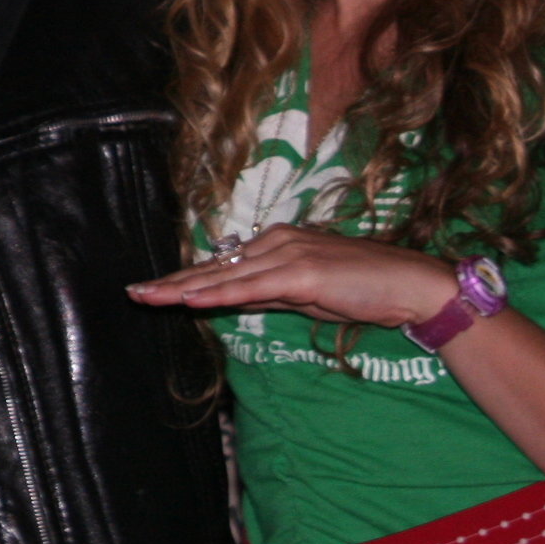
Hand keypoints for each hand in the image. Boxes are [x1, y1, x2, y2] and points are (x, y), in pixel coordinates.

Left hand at [128, 223, 459, 329]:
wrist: (409, 284)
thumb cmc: (364, 290)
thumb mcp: (307, 296)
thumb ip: (270, 294)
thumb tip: (235, 299)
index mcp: (278, 244)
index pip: (223, 266)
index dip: (186, 278)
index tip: (155, 288)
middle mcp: (277, 243)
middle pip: (215, 267)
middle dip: (172, 281)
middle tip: (134, 291)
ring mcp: (288, 255)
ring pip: (224, 276)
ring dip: (183, 289)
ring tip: (149, 296)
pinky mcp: (301, 274)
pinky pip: (251, 288)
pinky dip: (219, 294)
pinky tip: (192, 301)